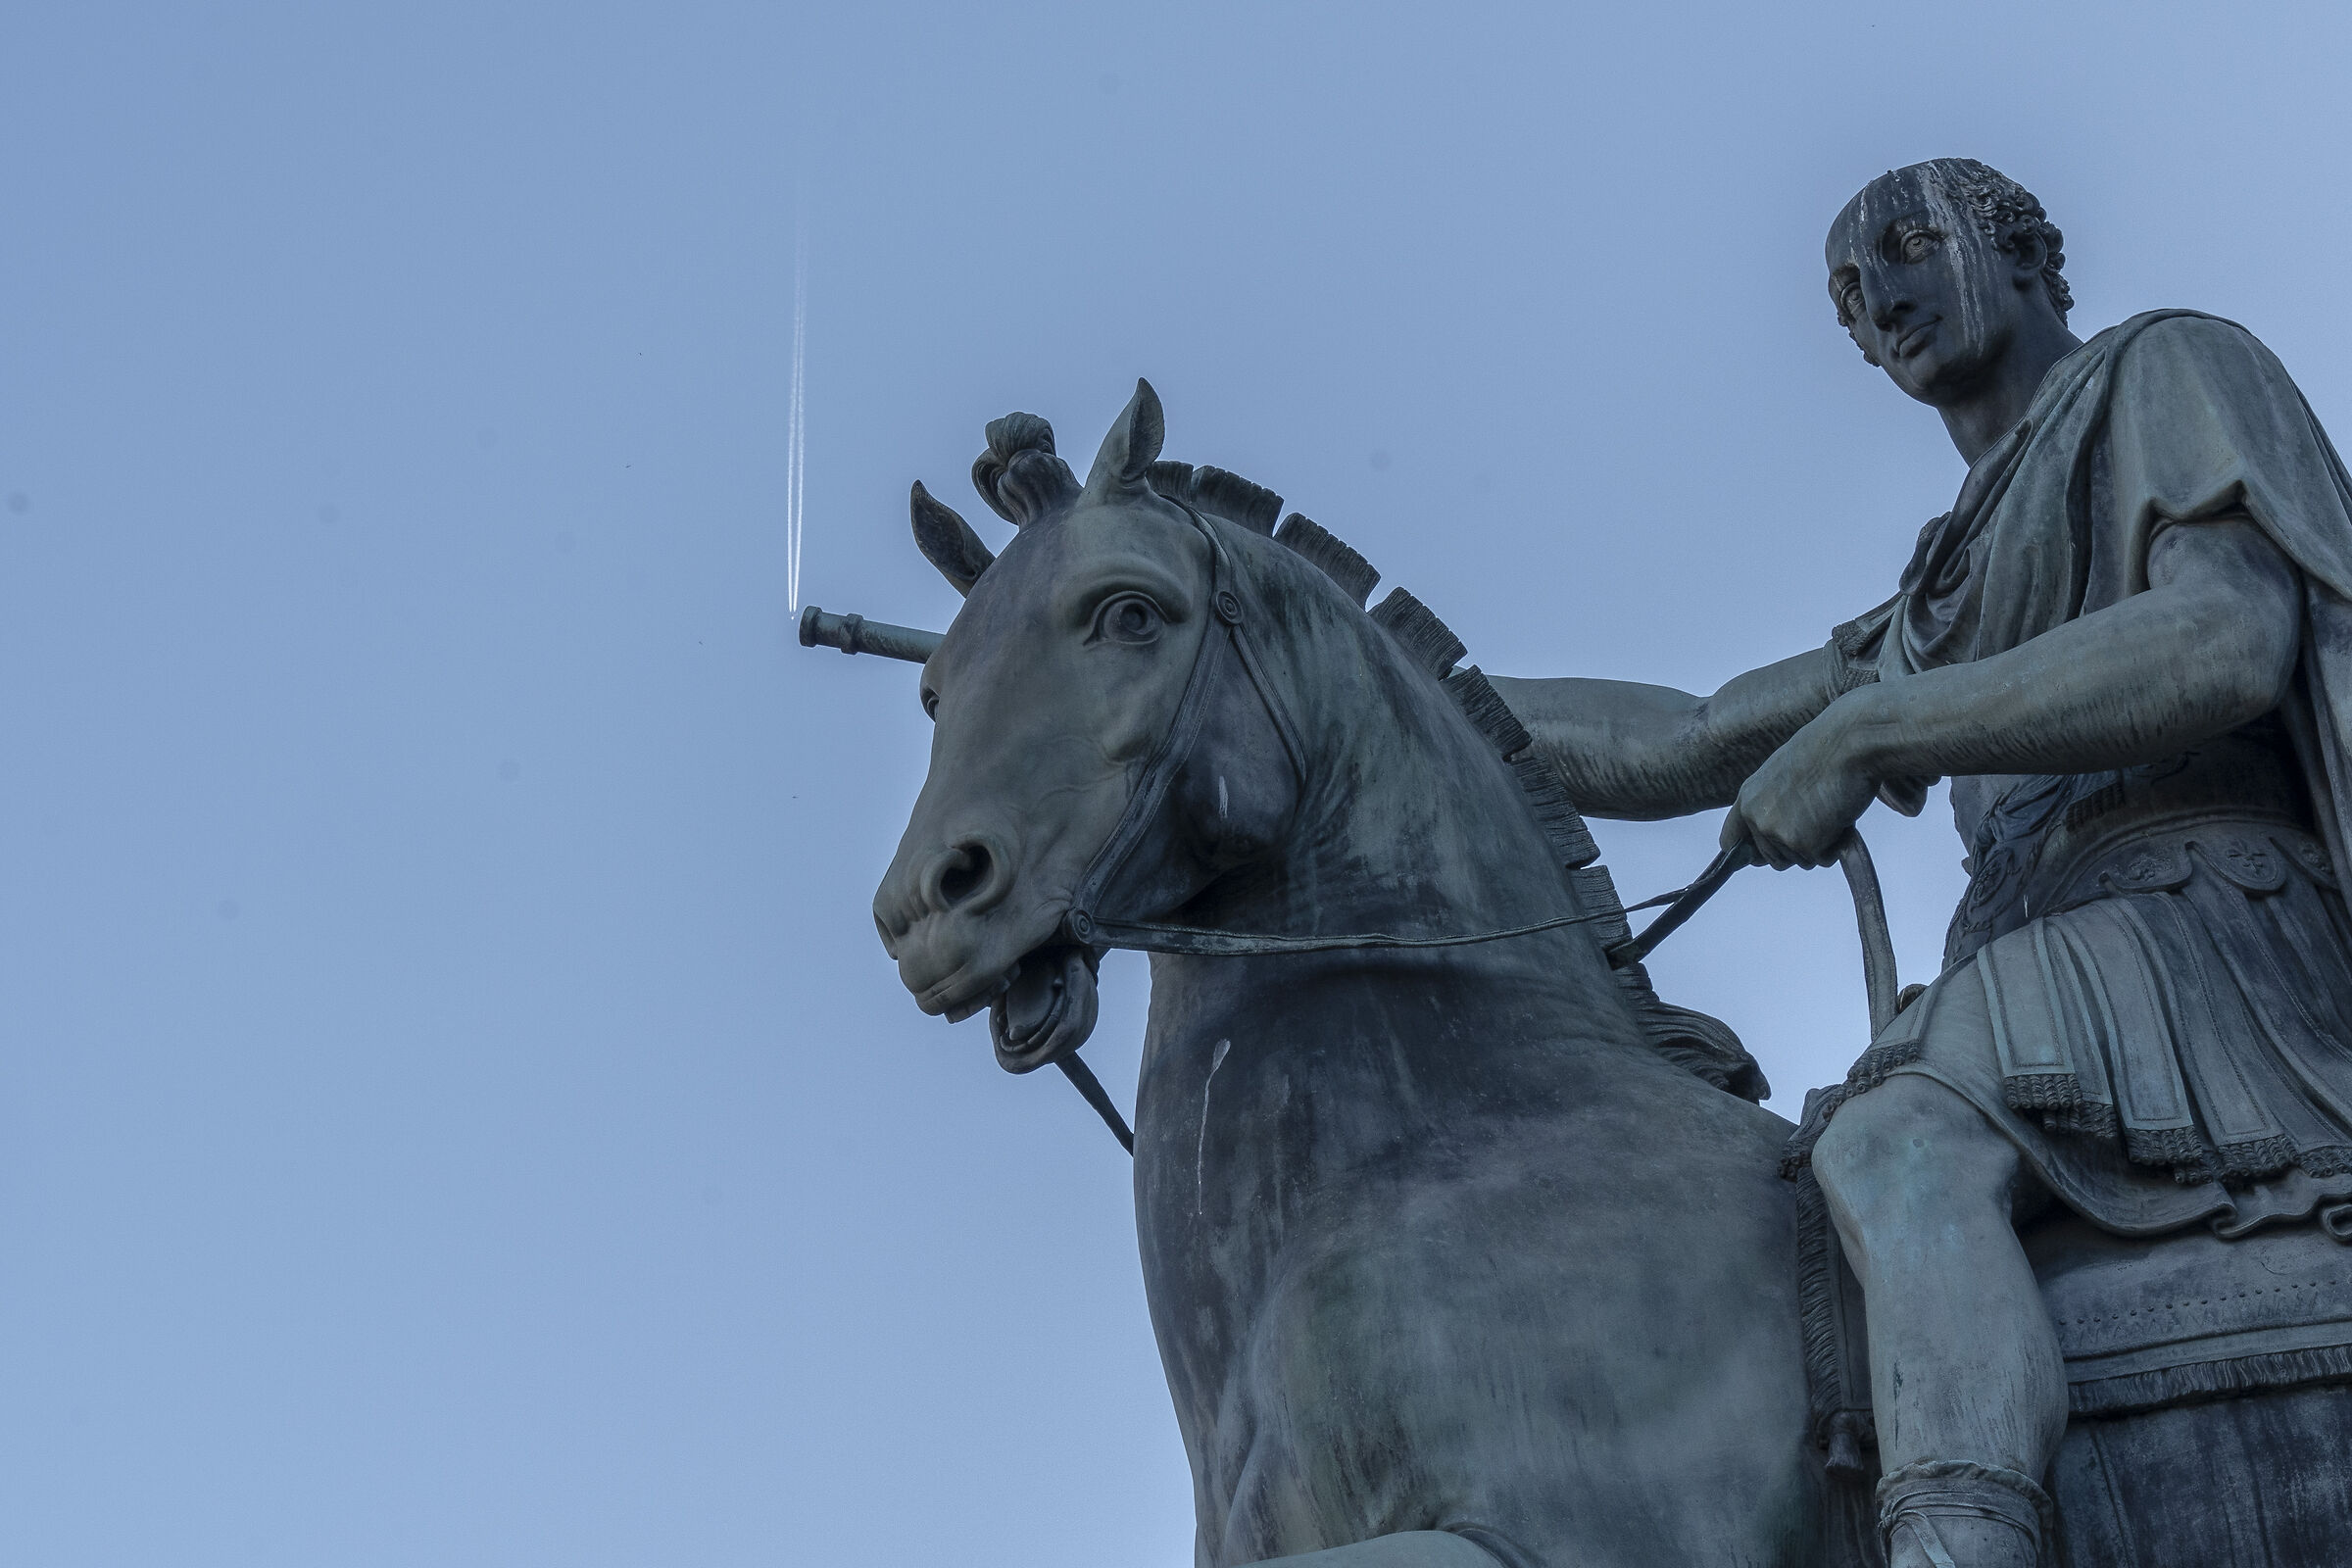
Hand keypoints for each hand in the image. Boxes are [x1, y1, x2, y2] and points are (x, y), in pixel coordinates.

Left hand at [1720, 700, 1879, 869]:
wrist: (1849, 744)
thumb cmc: (1825, 753)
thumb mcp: (1783, 776)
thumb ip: (1771, 804)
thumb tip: (1774, 834)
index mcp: (1747, 798)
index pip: (1731, 840)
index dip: (1750, 851)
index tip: (1761, 856)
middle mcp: (1756, 818)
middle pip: (1773, 858)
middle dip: (1798, 846)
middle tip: (1818, 816)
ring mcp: (1778, 833)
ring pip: (1801, 861)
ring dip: (1820, 844)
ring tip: (1830, 809)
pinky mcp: (1804, 845)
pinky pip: (1823, 860)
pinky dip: (1837, 845)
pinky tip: (1840, 816)